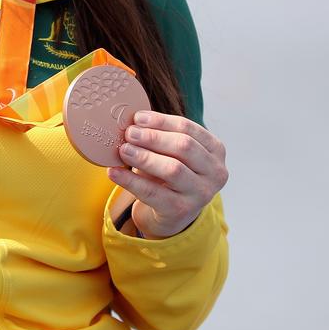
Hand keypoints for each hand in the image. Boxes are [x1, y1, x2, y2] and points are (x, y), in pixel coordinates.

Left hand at [108, 111, 227, 239]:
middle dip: (153, 137)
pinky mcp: (182, 211)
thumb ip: (158, 135)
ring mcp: (201, 194)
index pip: (188, 128)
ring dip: (144, 157)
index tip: (137, 117)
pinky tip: (113, 172)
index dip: (161, 121)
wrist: (173, 212)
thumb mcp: (171, 151)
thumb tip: (131, 122)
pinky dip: (130, 181)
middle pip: (183, 147)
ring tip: (123, 150)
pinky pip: (153, 193)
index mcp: (215, 150)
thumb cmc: (171, 171)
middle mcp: (215, 172)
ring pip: (172, 169)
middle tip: (129, 133)